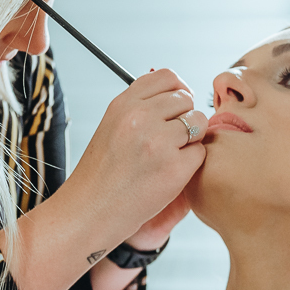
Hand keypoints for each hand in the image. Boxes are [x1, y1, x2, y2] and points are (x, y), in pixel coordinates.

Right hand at [0, 68, 207, 289]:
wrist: (89, 213)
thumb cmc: (102, 174)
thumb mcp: (112, 126)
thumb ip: (141, 106)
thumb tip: (176, 87)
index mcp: (123, 104)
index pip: (167, 77)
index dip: (178, 91)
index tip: (177, 107)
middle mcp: (140, 118)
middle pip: (186, 100)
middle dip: (186, 118)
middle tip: (171, 140)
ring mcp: (158, 142)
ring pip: (198, 123)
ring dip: (192, 139)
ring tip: (170, 156)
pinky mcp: (174, 168)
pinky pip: (201, 153)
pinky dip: (191, 164)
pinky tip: (169, 175)